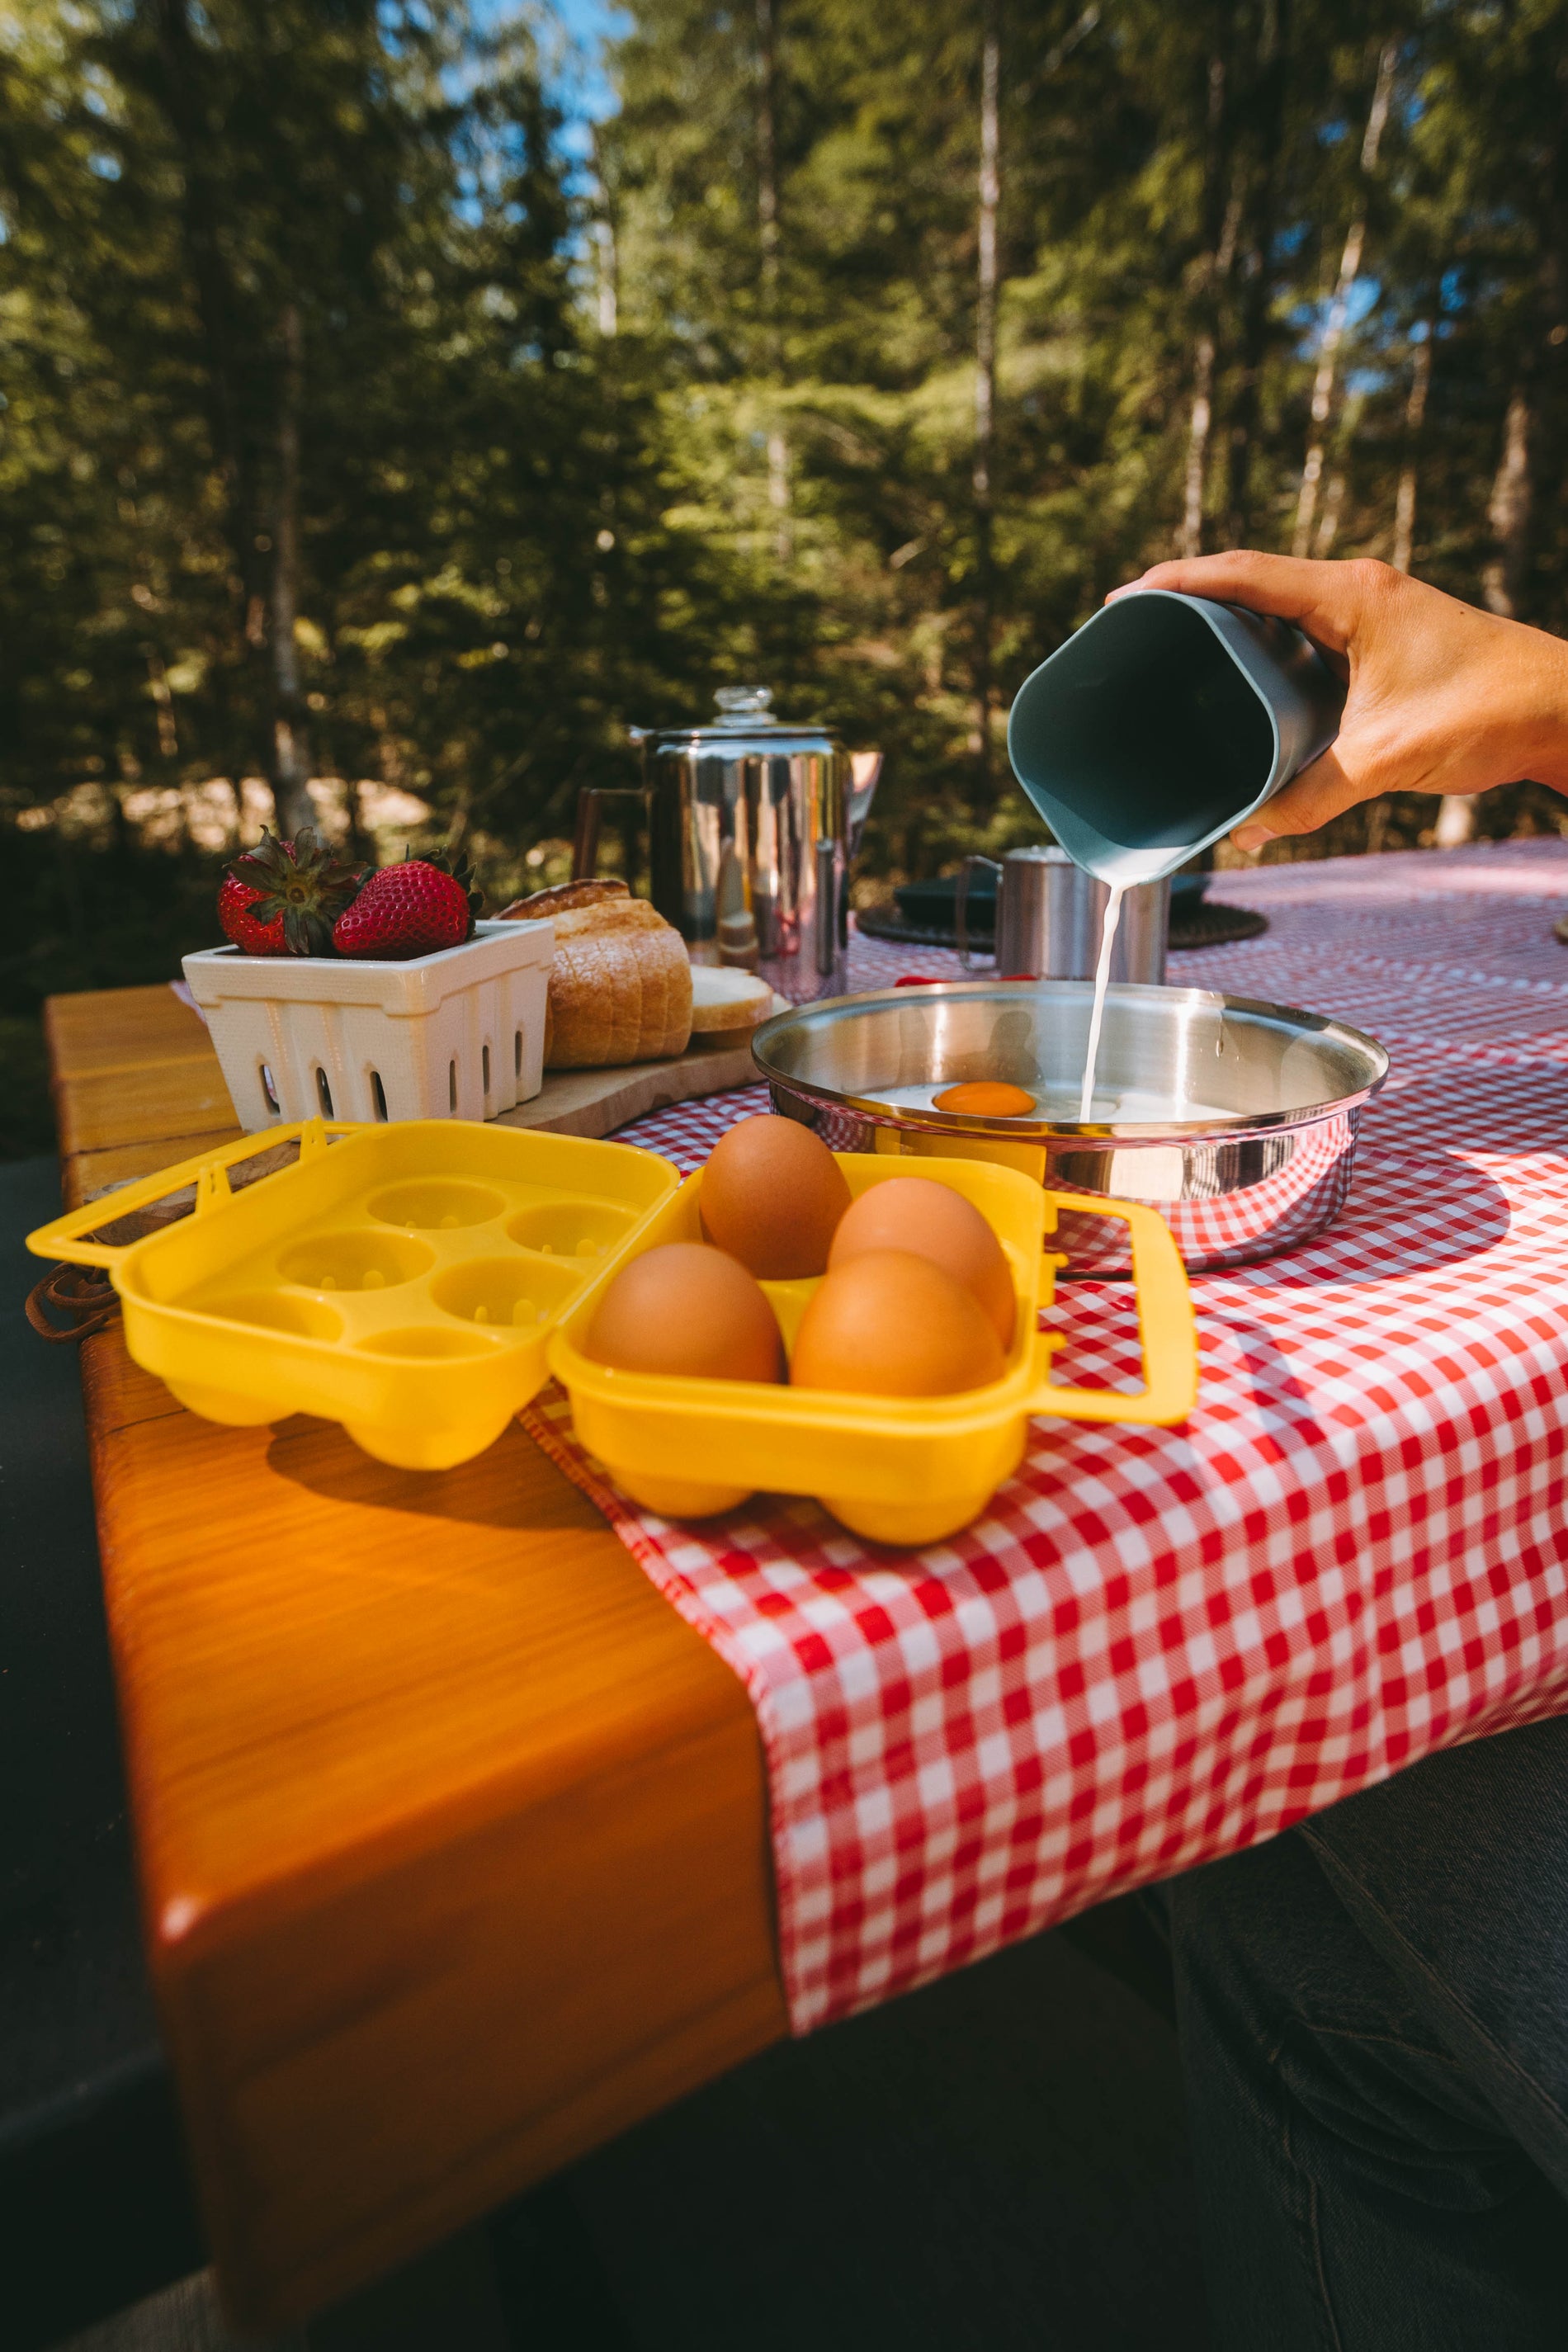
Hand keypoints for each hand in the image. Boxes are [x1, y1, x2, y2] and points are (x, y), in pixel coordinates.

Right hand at [1108, 553, 1567, 851]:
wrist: (1562, 708)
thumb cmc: (1488, 709)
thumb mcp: (1385, 758)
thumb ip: (1311, 796)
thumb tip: (1253, 831)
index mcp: (1349, 595)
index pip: (1241, 573)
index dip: (1174, 582)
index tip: (1122, 601)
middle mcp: (1355, 591)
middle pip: (1250, 580)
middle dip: (1188, 598)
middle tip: (1134, 629)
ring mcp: (1369, 612)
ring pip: (1278, 605)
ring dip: (1226, 622)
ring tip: (1173, 652)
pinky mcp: (1381, 640)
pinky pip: (1304, 634)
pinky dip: (1265, 650)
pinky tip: (1243, 683)